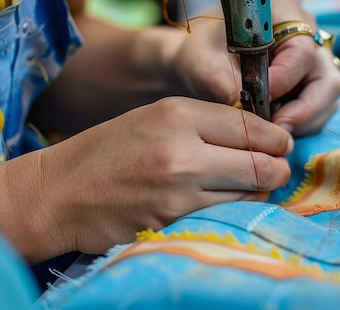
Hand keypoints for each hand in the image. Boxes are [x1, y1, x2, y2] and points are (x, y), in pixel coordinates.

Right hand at [41, 97, 291, 254]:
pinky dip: (234, 212)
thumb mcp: (151, 119)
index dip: (275, 138)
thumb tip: (252, 136)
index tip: (282, 144)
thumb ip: (201, 123)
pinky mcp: (172, 225)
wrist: (57, 192)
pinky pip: (223, 218)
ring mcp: (178, 193)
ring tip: (255, 187)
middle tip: (279, 170)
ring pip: (248, 195)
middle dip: (278, 168)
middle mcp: (182, 151)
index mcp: (177, 114)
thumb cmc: (104, 152)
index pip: (250, 126)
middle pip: (260, 164)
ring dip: (259, 193)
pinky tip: (229, 206)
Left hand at [171, 0, 339, 135]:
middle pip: (327, 76)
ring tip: (272, 131)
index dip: (284, 81)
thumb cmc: (199, 57)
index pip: (301, 50)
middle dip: (304, 110)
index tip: (259, 100)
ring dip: (305, 118)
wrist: (197, 62)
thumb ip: (227, 86)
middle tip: (276, 130)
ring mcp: (313, 52)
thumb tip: (253, 114)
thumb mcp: (204, 68)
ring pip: (328, 93)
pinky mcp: (312, 75)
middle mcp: (305, 28)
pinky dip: (302, 120)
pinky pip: (321, 103)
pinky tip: (275, 126)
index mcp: (282, 9)